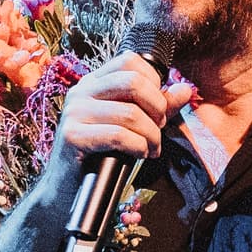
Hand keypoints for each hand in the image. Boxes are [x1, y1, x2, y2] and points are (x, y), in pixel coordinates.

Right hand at [40, 50, 192, 197]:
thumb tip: (186, 89)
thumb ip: (157, 106)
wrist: (65, 190)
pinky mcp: (73, 136)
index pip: (129, 60)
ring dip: (151, 135)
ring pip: (130, 113)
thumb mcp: (131, 125)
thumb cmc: (100, 155)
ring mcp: (75, 112)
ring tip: (151, 148)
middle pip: (133, 82)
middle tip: (158, 128)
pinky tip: (140, 154)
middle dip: (156, 108)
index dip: (153, 82)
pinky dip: (138, 147)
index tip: (156, 107)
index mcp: (94, 83)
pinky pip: (119, 136)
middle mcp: (81, 91)